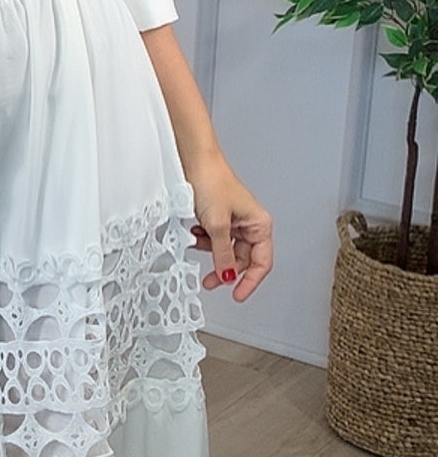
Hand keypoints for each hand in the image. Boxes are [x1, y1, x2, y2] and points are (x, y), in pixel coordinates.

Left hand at [186, 154, 273, 300]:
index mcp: (259, 224)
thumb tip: (227, 275)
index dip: (250, 281)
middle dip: (225, 269)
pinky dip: (203, 241)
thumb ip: (222, 254)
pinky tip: (194, 233)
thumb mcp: (217, 225)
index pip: (261, 262)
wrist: (194, 162)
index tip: (238, 295)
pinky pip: (214, 239)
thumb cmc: (212, 182)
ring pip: (225, 250)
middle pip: (242, 259)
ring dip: (210, 252)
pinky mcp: (218, 218)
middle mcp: (250, 224)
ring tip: (197, 245)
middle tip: (210, 282)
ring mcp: (234, 221)